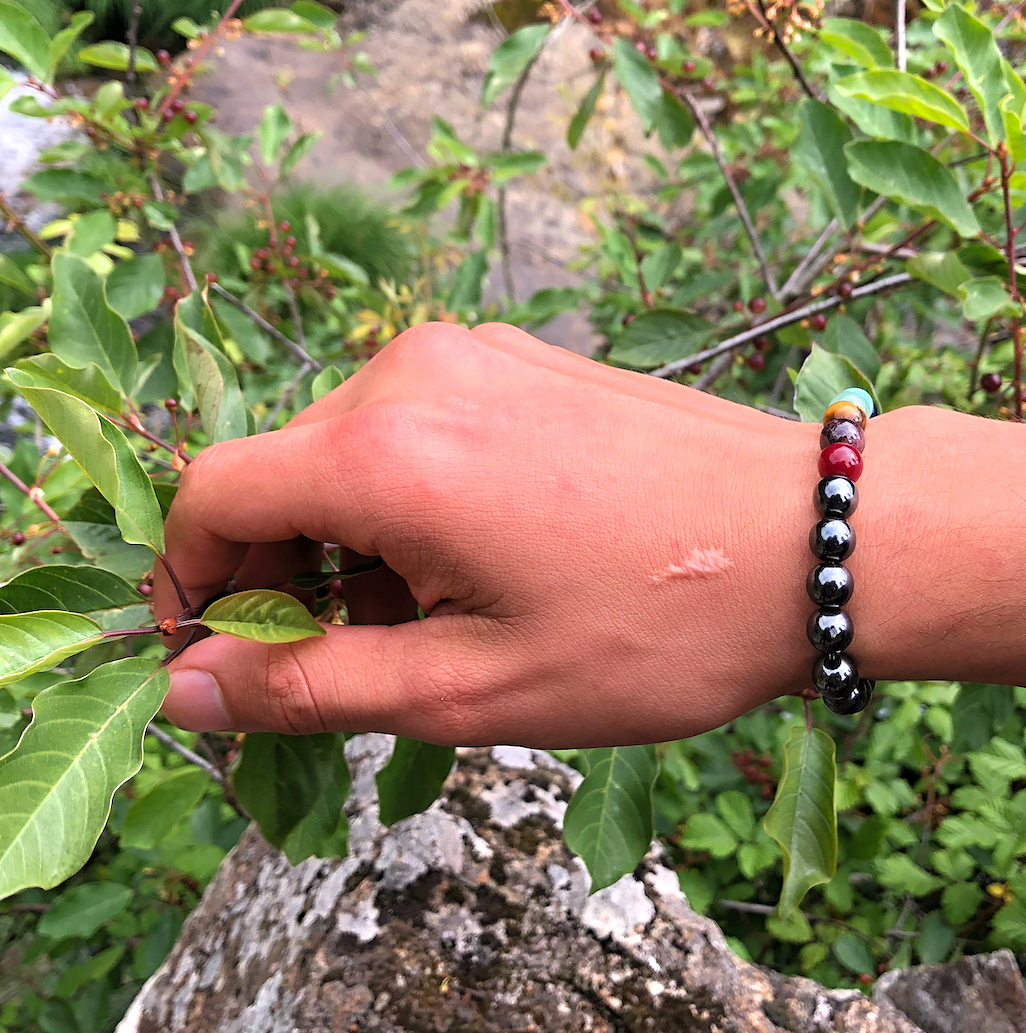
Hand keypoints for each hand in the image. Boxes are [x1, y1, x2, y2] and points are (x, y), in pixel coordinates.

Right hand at [156, 322, 906, 746]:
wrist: (816, 538)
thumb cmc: (660, 627)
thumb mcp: (476, 688)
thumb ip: (313, 686)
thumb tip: (187, 689)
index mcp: (386, 450)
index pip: (211, 498)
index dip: (193, 590)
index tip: (227, 665)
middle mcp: (416, 374)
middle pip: (280, 473)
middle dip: (284, 579)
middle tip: (356, 670)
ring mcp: (479, 357)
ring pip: (351, 456)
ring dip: (358, 549)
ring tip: (446, 629)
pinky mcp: (526, 363)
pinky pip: (422, 431)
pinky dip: (415, 506)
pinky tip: (490, 568)